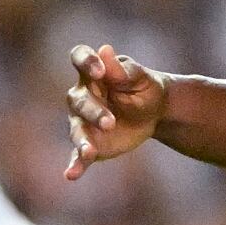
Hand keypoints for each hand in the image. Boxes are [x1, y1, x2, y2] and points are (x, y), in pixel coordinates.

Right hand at [61, 43, 167, 178]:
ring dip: (82, 140)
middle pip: (78, 101)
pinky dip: (75, 164)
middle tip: (110, 122)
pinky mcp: (89, 143)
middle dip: (93, 111)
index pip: (79, 58)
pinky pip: (78, 155)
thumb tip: (104, 49)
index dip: (86, 63)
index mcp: (94, 71)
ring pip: (76, 129)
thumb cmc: (145, 88)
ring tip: (89, 151)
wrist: (155, 113)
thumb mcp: (140, 77)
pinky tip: (71, 175)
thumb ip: (121, 69)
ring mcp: (83, 121)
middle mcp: (83, 96)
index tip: (99, 71)